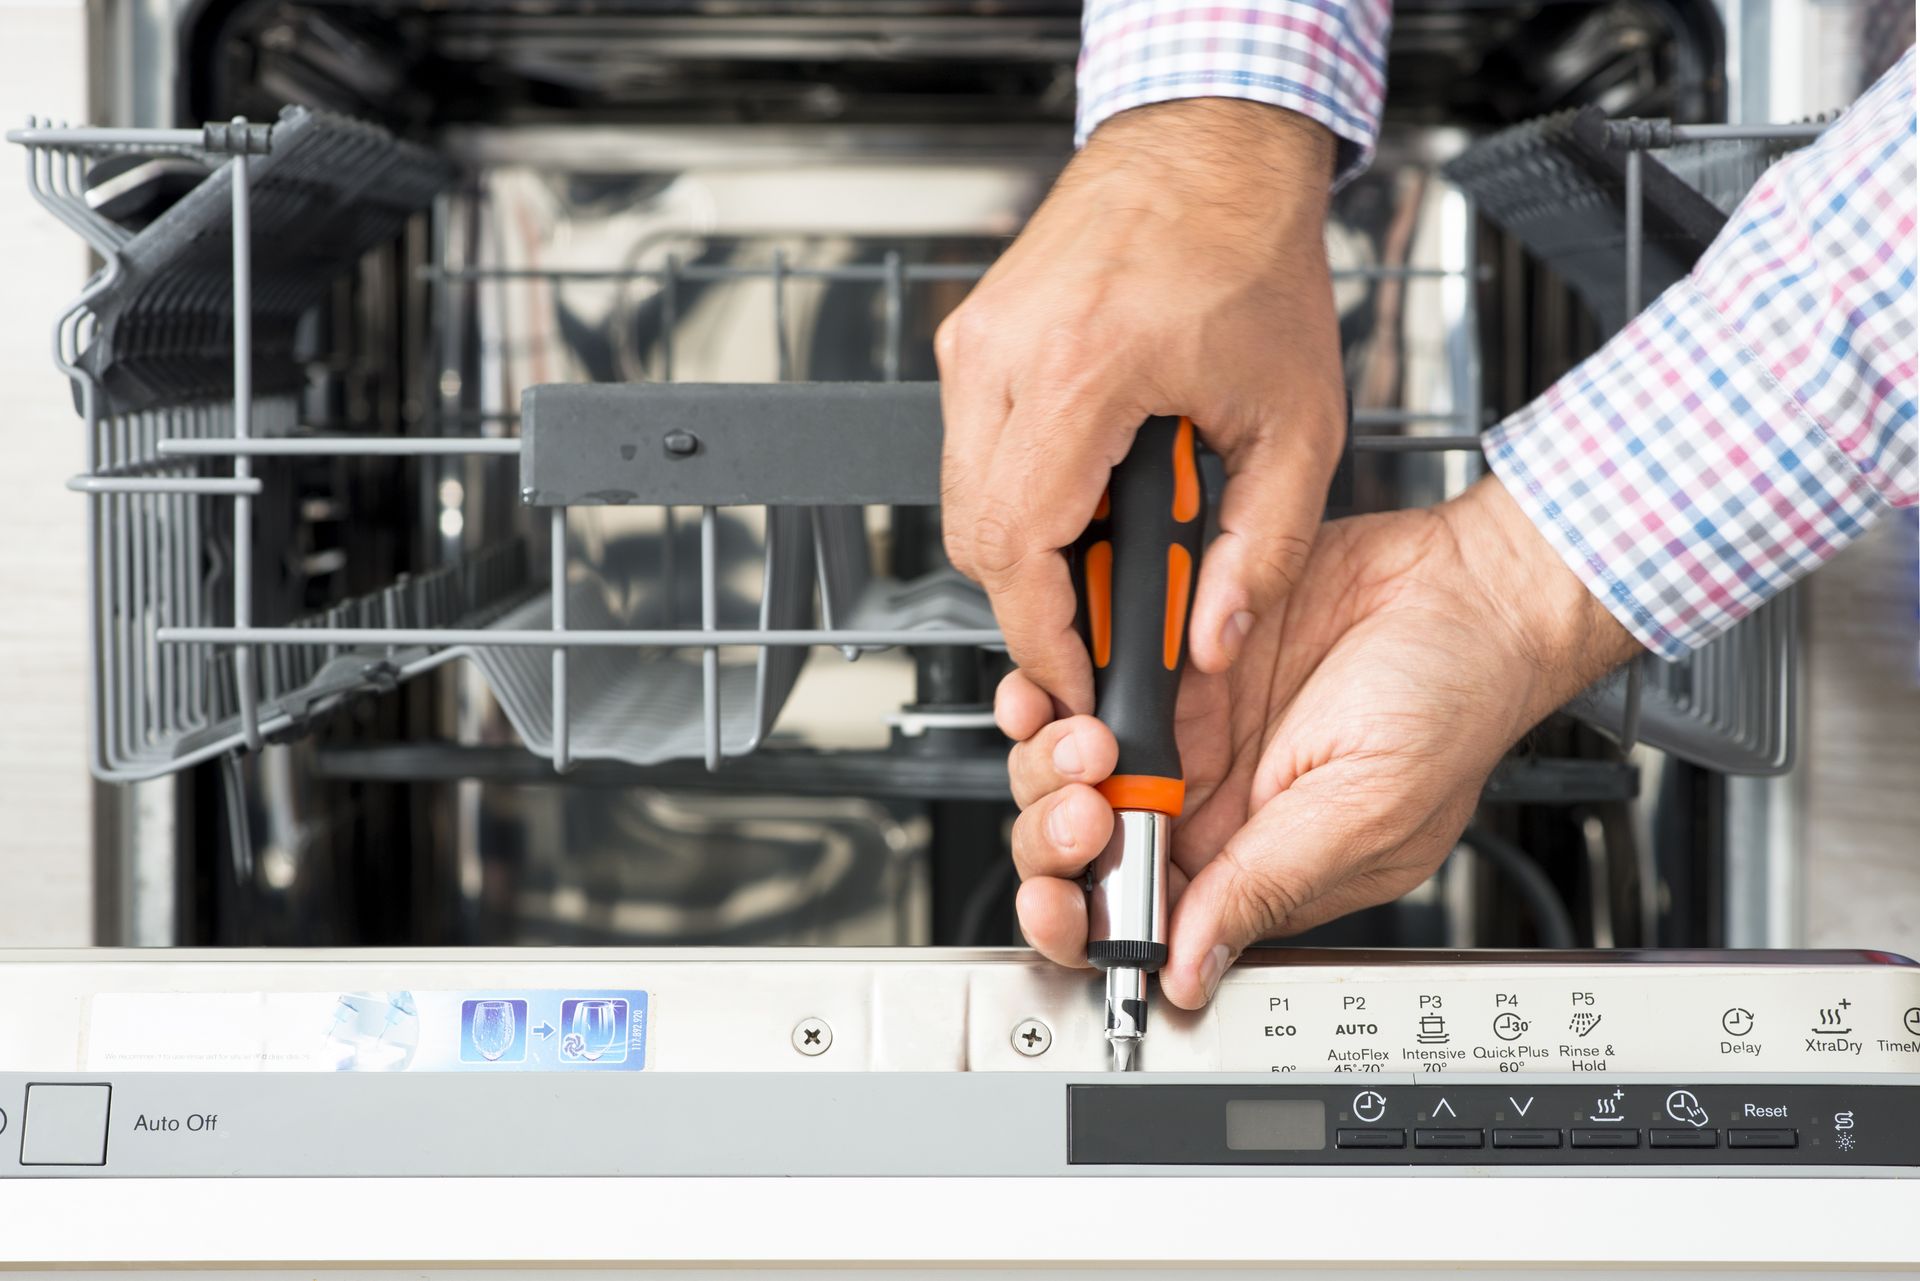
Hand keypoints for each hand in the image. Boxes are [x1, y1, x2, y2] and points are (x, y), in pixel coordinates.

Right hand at [937, 99, 1347, 713]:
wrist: (1210, 147)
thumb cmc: (1254, 256)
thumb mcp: (1296, 423)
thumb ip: (1262, 549)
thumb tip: (1213, 642)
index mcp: (1079, 374)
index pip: (1018, 553)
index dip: (1042, 640)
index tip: (1074, 684)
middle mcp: (1005, 356)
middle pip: (975, 539)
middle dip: (1032, 607)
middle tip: (1099, 635)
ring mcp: (976, 341)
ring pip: (963, 500)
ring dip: (1025, 551)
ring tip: (1107, 557)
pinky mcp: (973, 335)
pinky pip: (971, 449)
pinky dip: (1019, 494)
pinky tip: (1087, 494)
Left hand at [994, 478, 1642, 1005]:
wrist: (1470, 585)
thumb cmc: (1451, 703)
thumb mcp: (1364, 813)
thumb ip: (1266, 888)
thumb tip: (1191, 975)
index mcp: (1252, 867)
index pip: (1139, 922)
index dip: (1083, 922)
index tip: (1064, 904)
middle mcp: (1207, 806)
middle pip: (1080, 852)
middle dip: (1054, 840)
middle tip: (1087, 808)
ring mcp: (1182, 735)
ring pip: (1062, 771)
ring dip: (1047, 763)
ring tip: (1086, 739)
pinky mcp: (1171, 665)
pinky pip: (1082, 685)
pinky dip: (1049, 691)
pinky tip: (1056, 689)